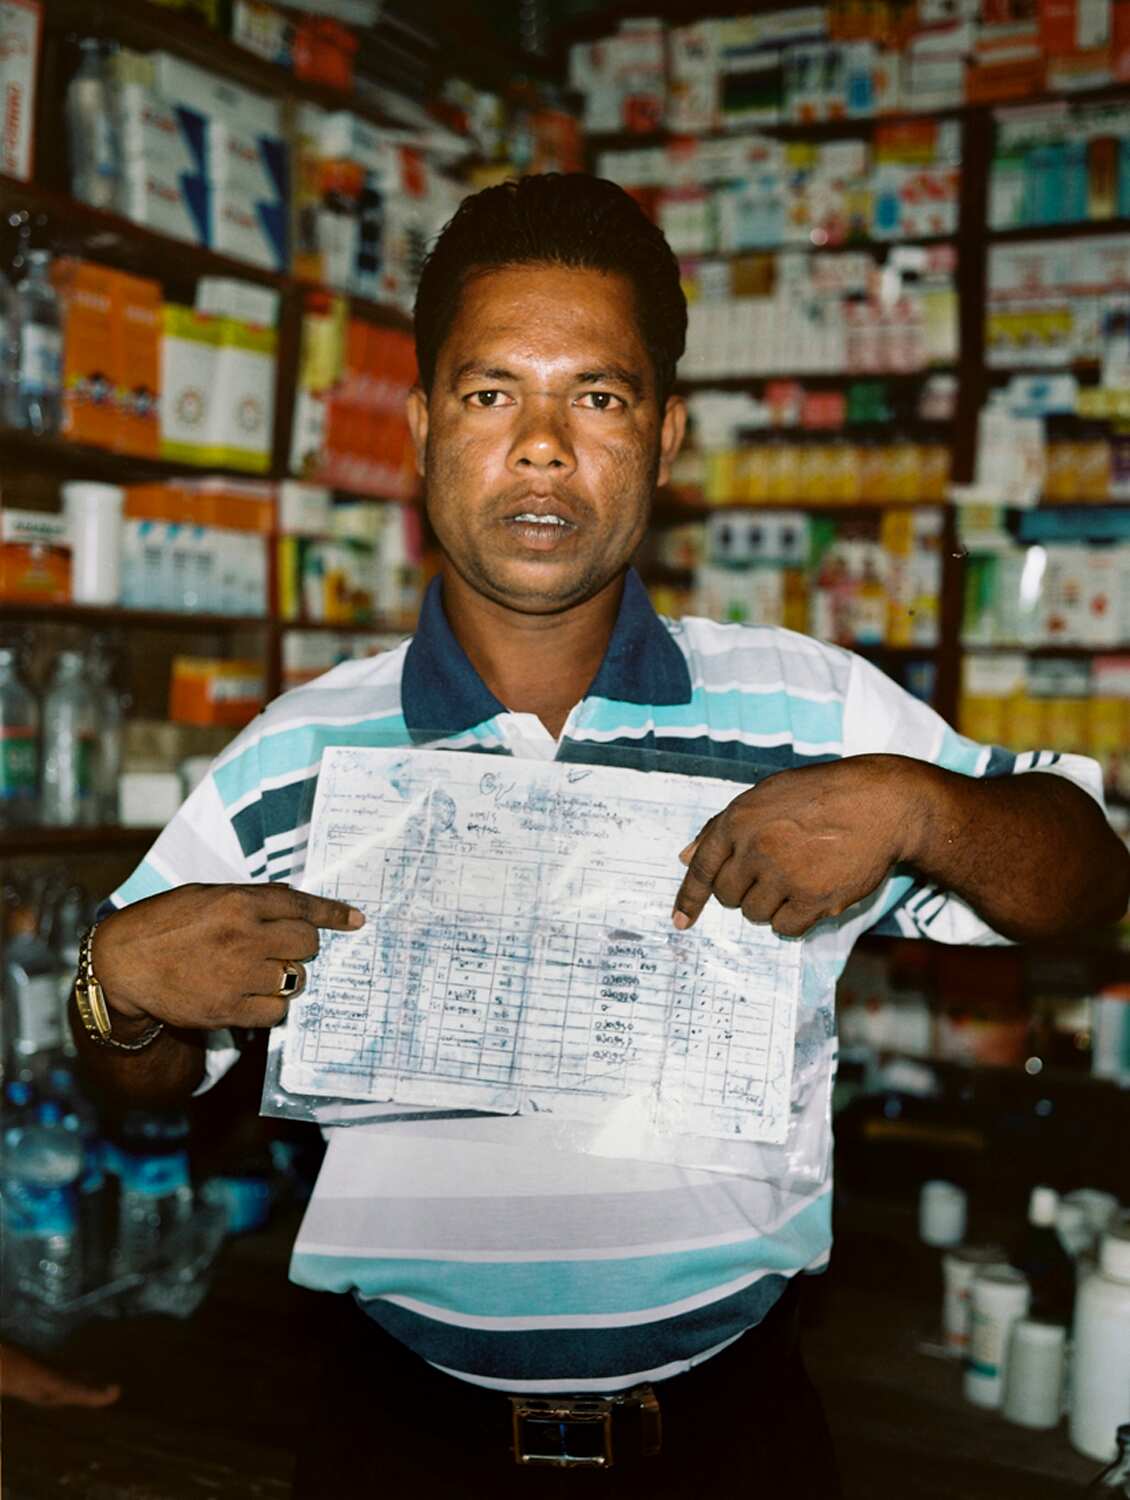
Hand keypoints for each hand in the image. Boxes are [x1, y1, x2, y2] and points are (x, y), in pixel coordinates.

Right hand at [91, 884, 364, 1030]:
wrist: (122, 965)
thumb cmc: (165, 924)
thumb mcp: (206, 895)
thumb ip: (250, 899)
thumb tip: (295, 905)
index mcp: (237, 901)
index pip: (300, 905)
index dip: (333, 914)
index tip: (356, 921)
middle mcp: (243, 936)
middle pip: (307, 945)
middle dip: (302, 948)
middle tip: (281, 951)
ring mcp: (237, 975)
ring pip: (295, 980)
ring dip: (286, 978)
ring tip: (259, 974)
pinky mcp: (228, 1009)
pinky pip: (276, 1012)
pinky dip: (271, 1006)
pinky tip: (251, 997)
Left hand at [672, 755, 926, 936]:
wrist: (881, 803)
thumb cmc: (822, 795)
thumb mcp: (765, 795)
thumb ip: (722, 826)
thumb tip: (684, 856)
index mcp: (738, 819)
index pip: (701, 868)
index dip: (689, 898)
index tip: (680, 922)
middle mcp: (756, 848)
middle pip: (728, 896)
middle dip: (743, 891)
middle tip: (771, 874)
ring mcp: (784, 875)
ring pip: (755, 914)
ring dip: (770, 905)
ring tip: (797, 878)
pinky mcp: (814, 899)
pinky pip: (785, 928)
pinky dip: (793, 920)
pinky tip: (809, 897)